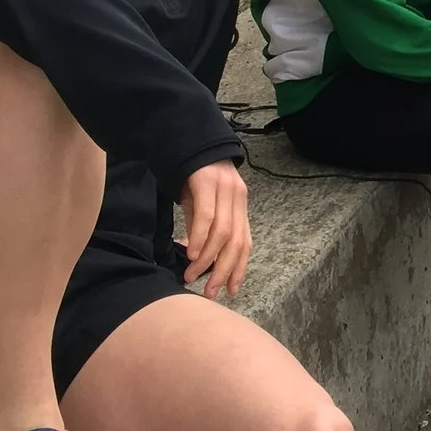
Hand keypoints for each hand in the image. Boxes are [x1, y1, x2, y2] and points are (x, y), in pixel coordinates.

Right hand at [180, 160, 252, 299]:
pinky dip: (200, 237)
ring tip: (192, 275)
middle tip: (211, 291)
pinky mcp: (206, 181)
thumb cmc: (192, 176)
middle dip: (224, 270)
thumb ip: (207, 228)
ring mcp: (224, 188)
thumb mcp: (203, 204)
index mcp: (240, 205)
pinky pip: (206, 215)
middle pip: (237, 242)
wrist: (185, 139)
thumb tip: (200, 258)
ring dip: (208, 259)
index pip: (246, 242)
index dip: (239, 268)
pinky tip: (192, 253)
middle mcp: (237, 197)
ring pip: (222, 232)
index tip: (232, 290)